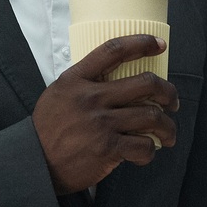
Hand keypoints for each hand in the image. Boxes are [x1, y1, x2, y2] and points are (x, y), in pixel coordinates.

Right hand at [33, 35, 179, 193]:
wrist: (34, 162)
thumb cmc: (48, 129)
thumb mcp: (58, 94)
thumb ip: (83, 83)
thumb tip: (115, 77)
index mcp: (76, 79)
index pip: (113, 50)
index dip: (141, 43)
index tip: (159, 45)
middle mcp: (91, 97)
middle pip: (145, 84)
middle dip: (168, 92)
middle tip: (172, 102)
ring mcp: (101, 123)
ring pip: (151, 116)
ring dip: (167, 126)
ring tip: (168, 133)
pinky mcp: (107, 148)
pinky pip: (143, 146)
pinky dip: (150, 150)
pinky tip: (146, 152)